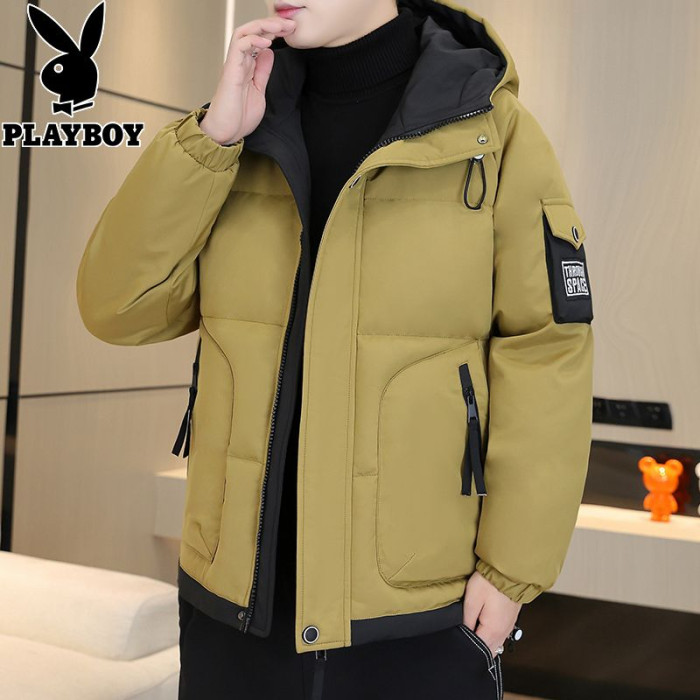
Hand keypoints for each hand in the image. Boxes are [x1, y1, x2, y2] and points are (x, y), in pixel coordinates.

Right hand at [199, 14, 296, 145]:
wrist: (226, 133)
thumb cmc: (239, 117)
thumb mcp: (259, 90)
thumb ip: (263, 71)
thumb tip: (269, 53)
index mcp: (246, 66)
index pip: (259, 39)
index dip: (275, 32)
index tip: (291, 31)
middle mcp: (239, 62)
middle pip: (253, 31)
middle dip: (272, 24)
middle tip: (290, 24)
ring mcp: (234, 64)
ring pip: (244, 32)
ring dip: (263, 26)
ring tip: (279, 27)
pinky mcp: (230, 70)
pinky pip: (239, 46)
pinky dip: (253, 40)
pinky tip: (267, 42)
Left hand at [462, 570, 521, 657]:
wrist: (508, 571)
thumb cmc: (489, 583)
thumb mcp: (472, 600)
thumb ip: (466, 620)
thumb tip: (463, 633)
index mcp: (492, 630)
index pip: (478, 650)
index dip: (467, 646)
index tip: (459, 639)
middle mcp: (503, 633)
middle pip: (487, 650)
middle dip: (476, 647)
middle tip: (464, 634)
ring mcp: (508, 627)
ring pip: (494, 645)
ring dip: (484, 641)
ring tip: (472, 629)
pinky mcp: (510, 621)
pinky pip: (500, 636)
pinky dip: (491, 636)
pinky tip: (483, 625)